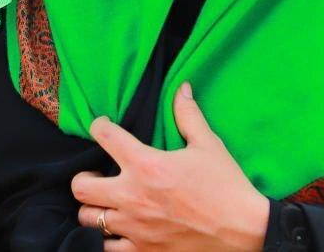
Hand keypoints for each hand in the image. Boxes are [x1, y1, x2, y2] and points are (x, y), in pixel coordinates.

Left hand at [72, 83, 267, 250]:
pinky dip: (110, 237)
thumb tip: (182, 88)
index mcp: (146, 165)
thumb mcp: (208, 144)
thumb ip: (188, 115)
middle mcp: (132, 196)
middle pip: (81, 187)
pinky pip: (108, 247)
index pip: (105, 136)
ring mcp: (134, 227)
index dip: (99, 126)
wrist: (243, 230)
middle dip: (84, 178)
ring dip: (95, 208)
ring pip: (88, 218)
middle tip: (99, 175)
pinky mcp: (142, 251)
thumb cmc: (226, 185)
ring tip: (109, 203)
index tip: (103, 127)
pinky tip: (122, 228)